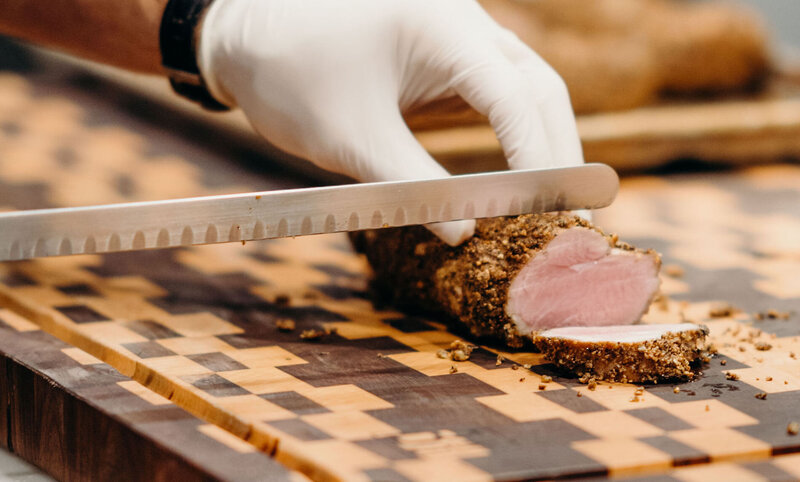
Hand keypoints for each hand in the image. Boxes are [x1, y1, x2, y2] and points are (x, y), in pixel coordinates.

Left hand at [197, 0, 583, 244]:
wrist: (250, 31)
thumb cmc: (291, 72)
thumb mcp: (350, 138)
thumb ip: (412, 186)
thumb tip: (466, 235)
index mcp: (442, 28)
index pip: (516, 98)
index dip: (538, 162)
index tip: (547, 218)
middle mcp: (464, 23)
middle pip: (539, 88)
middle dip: (556, 156)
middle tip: (568, 222)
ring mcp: (460, 37)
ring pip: (527, 91)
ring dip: (541, 148)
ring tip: (549, 209)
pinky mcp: (448, 57)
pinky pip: (497, 96)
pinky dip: (513, 139)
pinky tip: (515, 180)